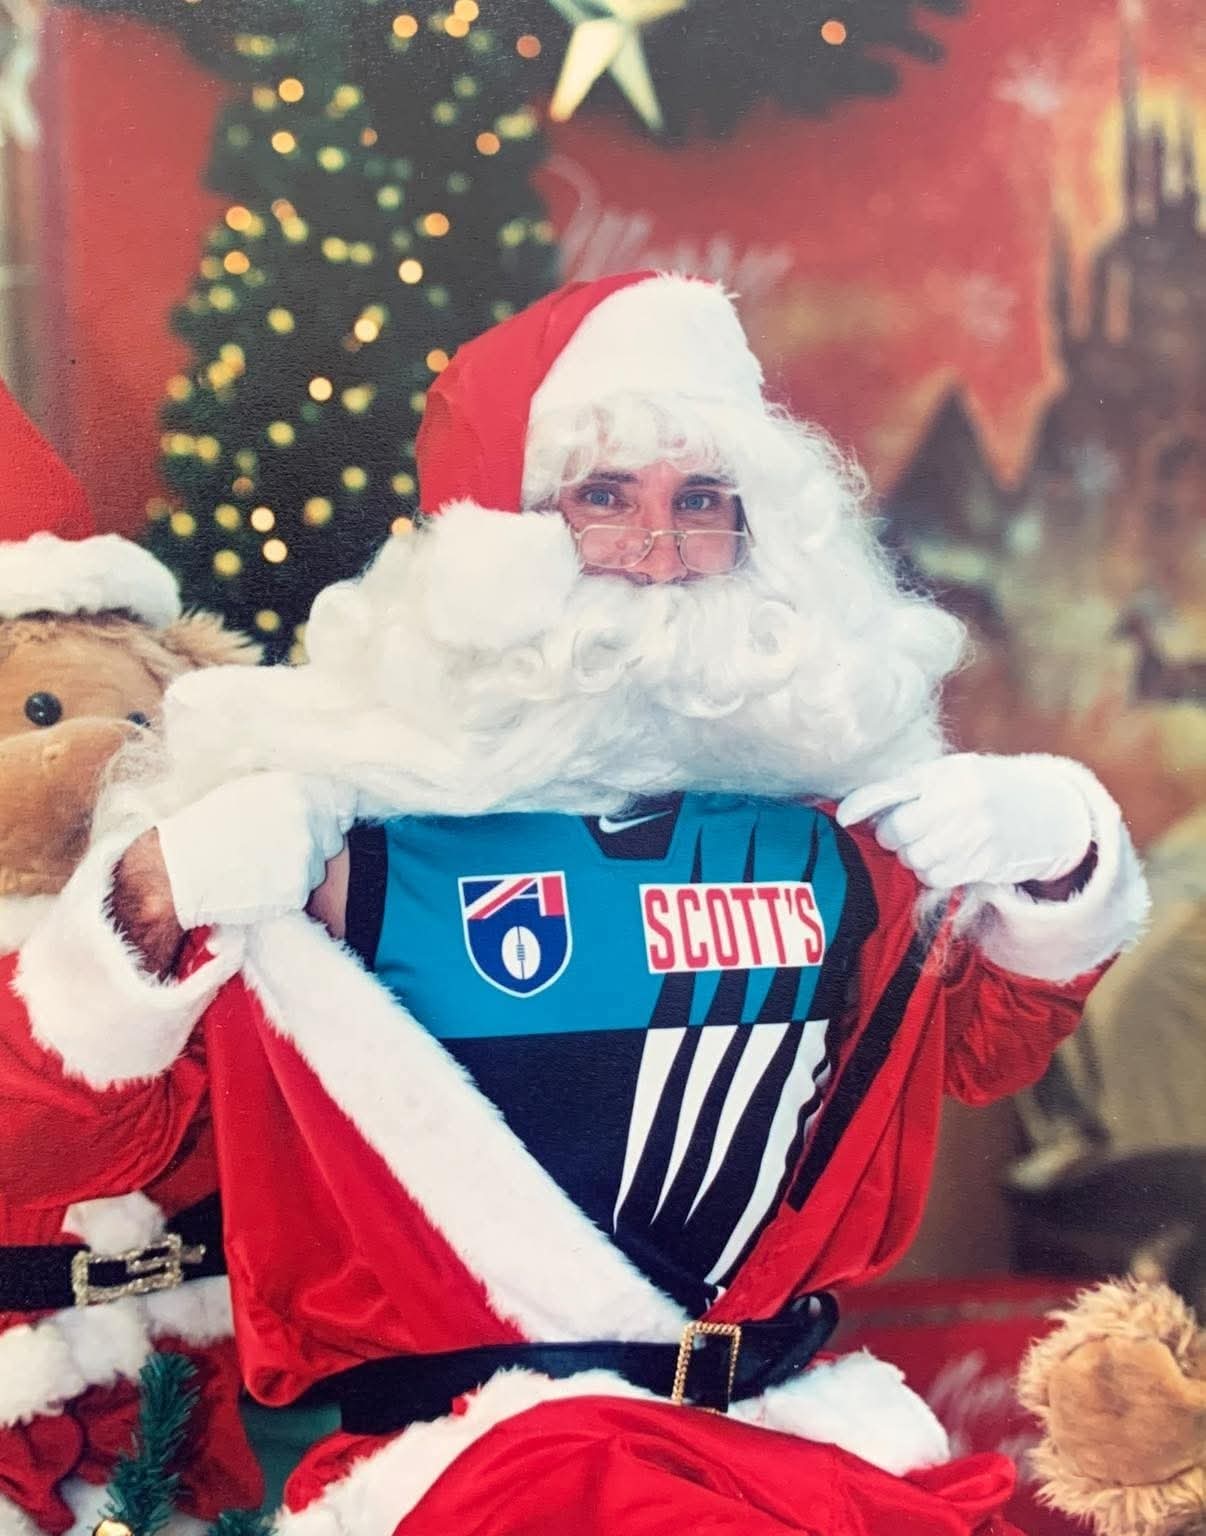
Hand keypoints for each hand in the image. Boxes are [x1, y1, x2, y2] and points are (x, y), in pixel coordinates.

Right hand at [157, 772, 356, 929]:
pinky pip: (300, 894)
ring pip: (316, 870)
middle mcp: (308, 820)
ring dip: (297, 872)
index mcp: (297, 790)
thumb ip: (290, 797)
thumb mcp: (250, 795)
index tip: (336, 820)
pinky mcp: (297, 889)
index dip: (339, 813)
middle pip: (331, 839)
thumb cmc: (206, 831)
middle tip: (274, 850)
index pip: (345, 800)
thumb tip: (320, 801)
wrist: (179, 871)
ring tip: (258, 868)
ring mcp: (305, 856)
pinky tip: (256, 886)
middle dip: (313, 846)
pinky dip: (283, 894)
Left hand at [836, 753, 1093, 889]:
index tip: (841, 816)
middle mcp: (959, 801)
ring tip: (932, 841)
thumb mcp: (953, 772)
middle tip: (906, 829)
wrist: (1048, 810)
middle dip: (891, 834)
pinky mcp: (982, 862)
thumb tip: (859, 808)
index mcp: (947, 773)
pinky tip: (947, 857)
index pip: (893, 789)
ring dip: (912, 855)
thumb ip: (912, 786)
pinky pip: (935, 877)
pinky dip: (932, 872)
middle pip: (897, 830)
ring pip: (913, 858)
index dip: (861, 804)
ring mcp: (973, 834)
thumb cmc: (986, 788)